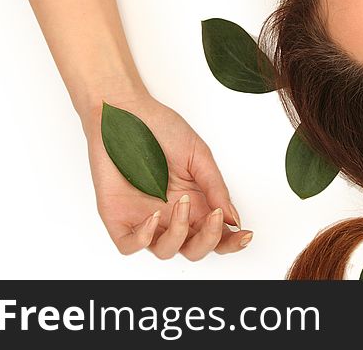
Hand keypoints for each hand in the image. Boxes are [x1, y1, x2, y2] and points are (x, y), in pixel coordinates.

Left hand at [80, 94, 251, 259]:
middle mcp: (170, 214)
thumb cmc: (160, 128)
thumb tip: (233, 218)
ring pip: (165, 251)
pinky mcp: (118, 218)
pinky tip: (153, 218)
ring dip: (179, 234)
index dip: (231, 241)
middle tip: (215, 216)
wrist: (124, 112)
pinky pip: (130, 245)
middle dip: (209, 240)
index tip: (244, 234)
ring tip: (182, 204)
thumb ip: (214, 187)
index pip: (215, 233)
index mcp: (194, 202)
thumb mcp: (197, 155)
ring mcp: (144, 218)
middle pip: (194, 249)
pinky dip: (143, 240)